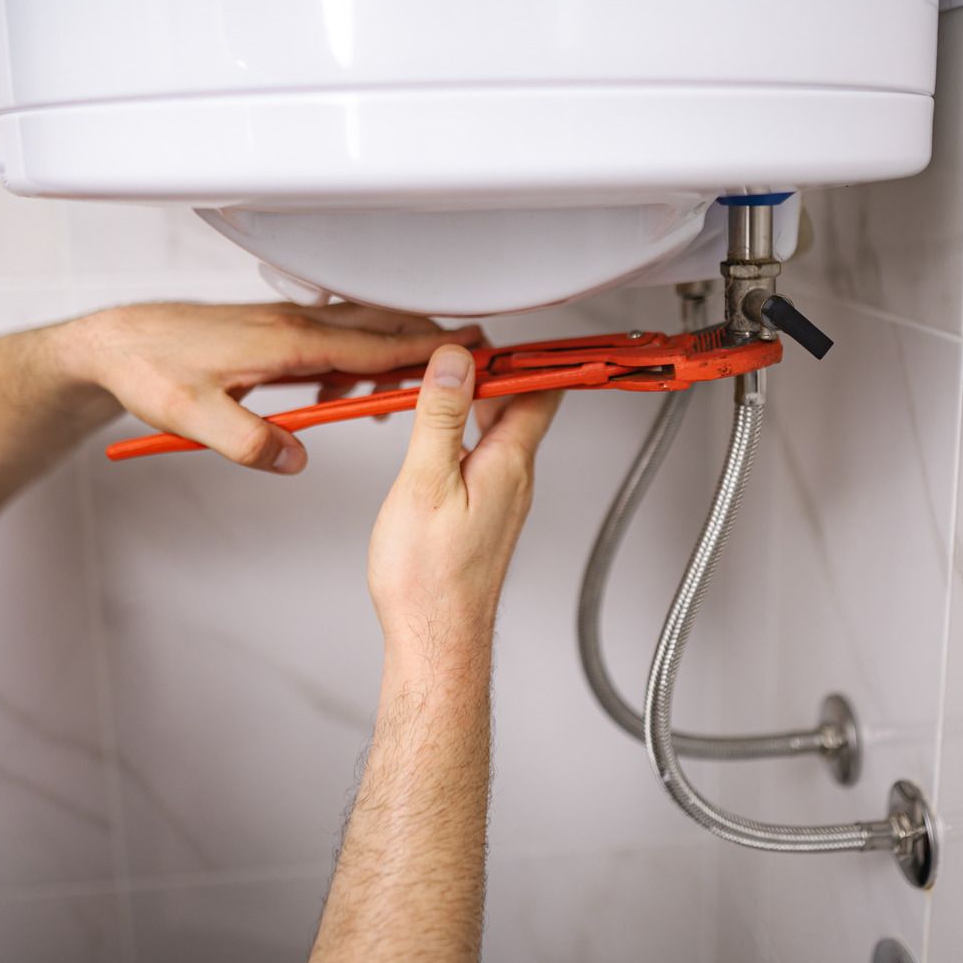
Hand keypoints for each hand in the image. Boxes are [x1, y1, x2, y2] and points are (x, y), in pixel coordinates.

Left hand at [57, 301, 482, 474]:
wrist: (118, 341)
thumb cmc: (152, 367)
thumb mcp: (196, 417)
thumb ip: (250, 441)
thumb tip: (295, 461)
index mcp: (286, 343)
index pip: (372, 344)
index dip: (425, 349)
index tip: (468, 351)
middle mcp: (292, 326)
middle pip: (379, 328)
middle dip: (429, 341)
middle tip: (472, 355)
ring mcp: (284, 324)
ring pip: (358, 332)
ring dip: (392, 351)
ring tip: (415, 384)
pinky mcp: (273, 332)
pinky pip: (333, 340)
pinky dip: (356, 359)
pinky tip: (343, 390)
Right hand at [368, 344, 560, 654]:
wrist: (435, 637)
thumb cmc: (430, 578)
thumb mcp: (425, 483)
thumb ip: (440, 418)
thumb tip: (454, 364)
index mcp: (509, 462)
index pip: (538, 388)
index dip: (526, 351)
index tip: (506, 326)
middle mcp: (515, 477)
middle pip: (521, 403)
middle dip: (494, 368)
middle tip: (460, 345)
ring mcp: (503, 497)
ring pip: (502, 430)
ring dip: (478, 399)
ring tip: (444, 379)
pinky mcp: (486, 514)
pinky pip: (487, 455)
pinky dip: (467, 431)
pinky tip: (439, 433)